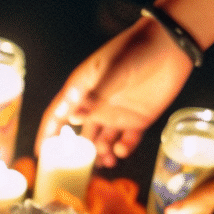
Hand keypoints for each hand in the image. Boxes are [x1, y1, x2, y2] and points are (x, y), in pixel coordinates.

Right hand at [40, 15, 193, 166]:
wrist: (171, 46)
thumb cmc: (136, 50)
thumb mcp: (112, 71)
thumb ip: (94, 97)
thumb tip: (71, 118)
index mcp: (83, 89)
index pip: (58, 114)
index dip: (48, 133)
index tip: (42, 153)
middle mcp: (97, 104)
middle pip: (80, 133)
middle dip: (78, 151)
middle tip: (76, 167)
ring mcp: (117, 113)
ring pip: (102, 141)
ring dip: (101, 153)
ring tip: (105, 162)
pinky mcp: (138, 119)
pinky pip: (127, 140)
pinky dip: (123, 149)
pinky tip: (122, 151)